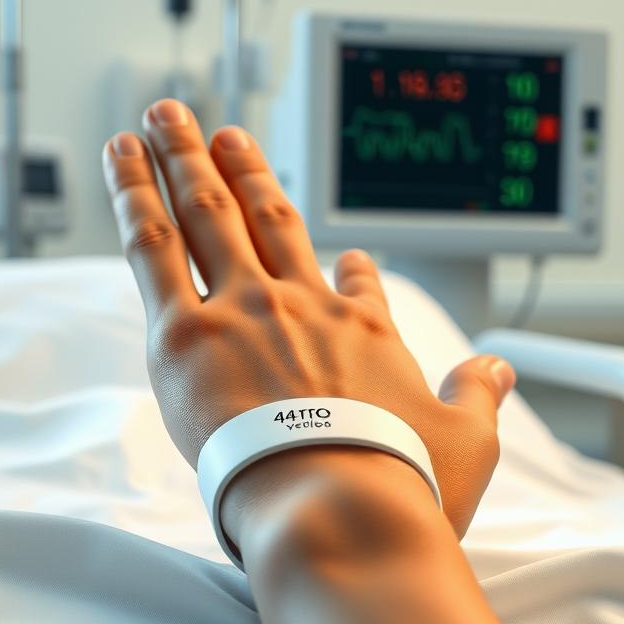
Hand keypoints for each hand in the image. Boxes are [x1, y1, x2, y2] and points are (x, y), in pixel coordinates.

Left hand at [102, 99, 514, 538]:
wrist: (341, 506)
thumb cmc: (402, 482)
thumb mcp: (467, 439)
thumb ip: (478, 396)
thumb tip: (499, 370)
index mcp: (364, 332)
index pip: (354, 286)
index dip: (350, 270)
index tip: (347, 259)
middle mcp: (302, 307)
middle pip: (267, 219)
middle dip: (241, 171)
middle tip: (220, 132)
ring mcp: (245, 311)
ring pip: (207, 214)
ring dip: (185, 160)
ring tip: (165, 117)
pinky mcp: (187, 334)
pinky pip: (153, 247)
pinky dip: (136, 194)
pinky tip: (124, 155)